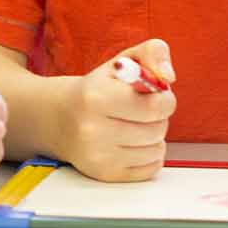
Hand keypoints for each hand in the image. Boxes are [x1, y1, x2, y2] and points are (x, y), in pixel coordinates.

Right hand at [58, 39, 177, 182]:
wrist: (58, 118)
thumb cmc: (98, 87)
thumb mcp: (123, 60)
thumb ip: (153, 52)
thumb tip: (169, 76)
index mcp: (96, 96)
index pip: (155, 106)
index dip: (166, 98)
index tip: (158, 93)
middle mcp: (92, 129)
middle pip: (158, 129)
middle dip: (158, 116)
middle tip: (142, 109)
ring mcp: (97, 156)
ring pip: (157, 150)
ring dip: (154, 136)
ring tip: (136, 124)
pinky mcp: (104, 174)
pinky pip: (151, 168)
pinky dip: (149, 154)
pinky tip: (133, 142)